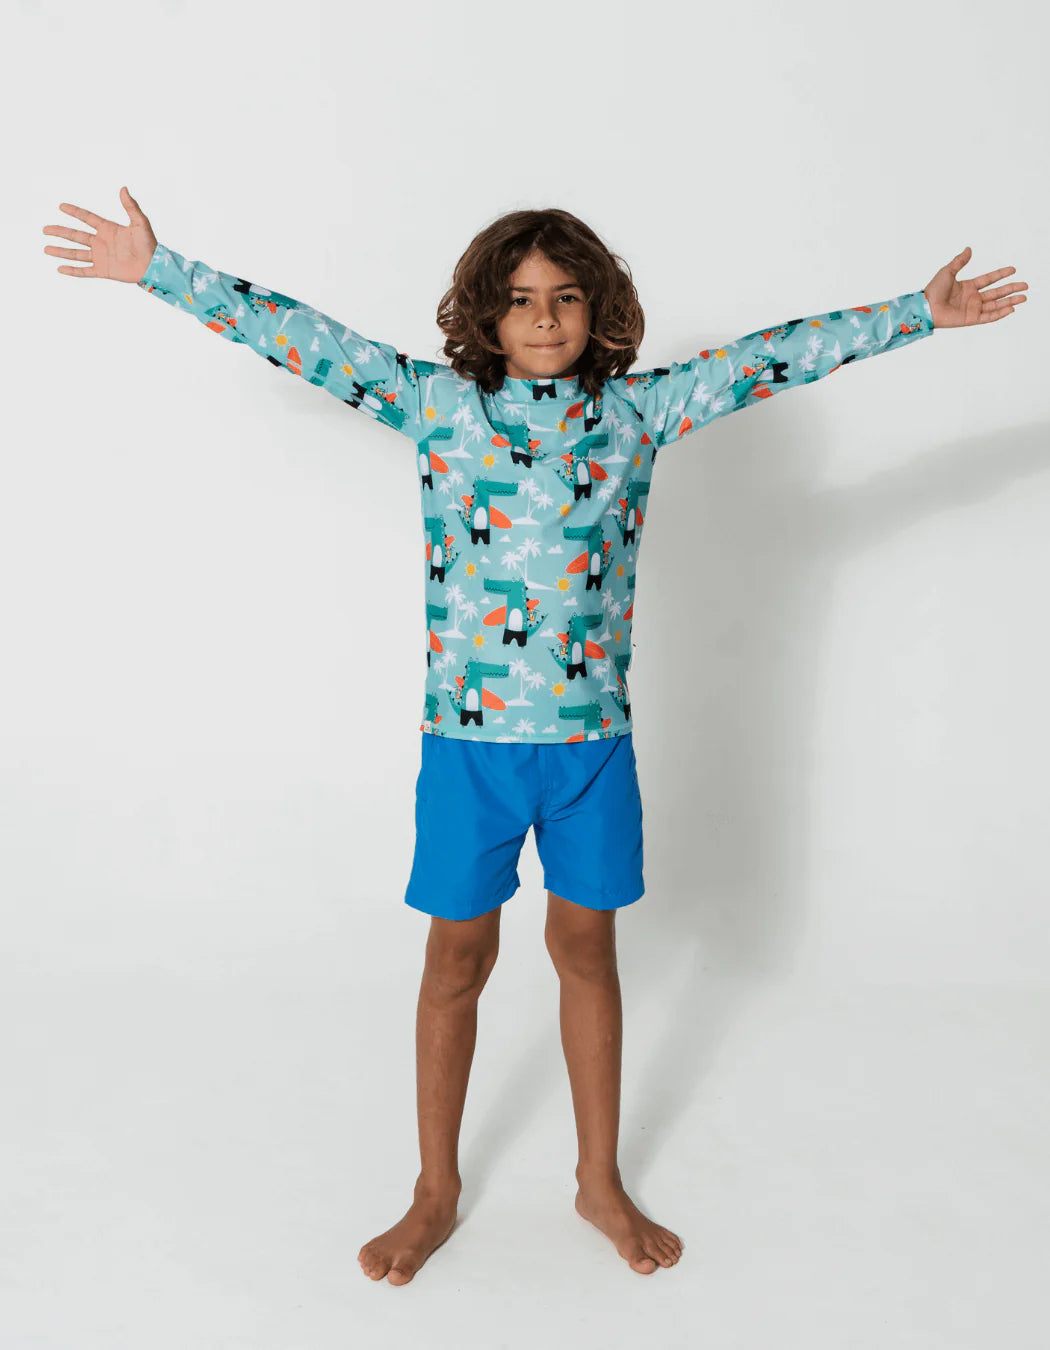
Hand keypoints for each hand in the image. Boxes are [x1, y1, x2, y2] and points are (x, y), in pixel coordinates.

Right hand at [42, 187, 157, 283]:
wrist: (154, 266)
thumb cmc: (150, 244)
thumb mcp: (140, 223)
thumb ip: (131, 206)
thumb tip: (123, 188)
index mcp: (108, 229)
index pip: (87, 218)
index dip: (74, 212)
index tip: (61, 206)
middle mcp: (101, 242)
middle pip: (76, 236)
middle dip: (60, 232)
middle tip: (45, 229)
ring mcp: (101, 256)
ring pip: (76, 253)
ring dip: (61, 251)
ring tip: (46, 249)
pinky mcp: (103, 270)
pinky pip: (85, 271)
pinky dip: (73, 270)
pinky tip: (60, 269)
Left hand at [923, 247, 1027, 328]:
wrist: (927, 306)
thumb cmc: (934, 290)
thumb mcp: (948, 271)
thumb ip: (960, 261)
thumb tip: (969, 249)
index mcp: (968, 286)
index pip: (989, 279)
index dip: (1001, 274)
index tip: (1013, 269)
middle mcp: (972, 298)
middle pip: (997, 293)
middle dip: (1011, 289)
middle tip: (1025, 286)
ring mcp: (973, 308)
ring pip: (996, 305)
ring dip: (1010, 301)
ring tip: (1023, 298)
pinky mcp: (971, 319)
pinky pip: (988, 317)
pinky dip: (1000, 313)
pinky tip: (1011, 309)